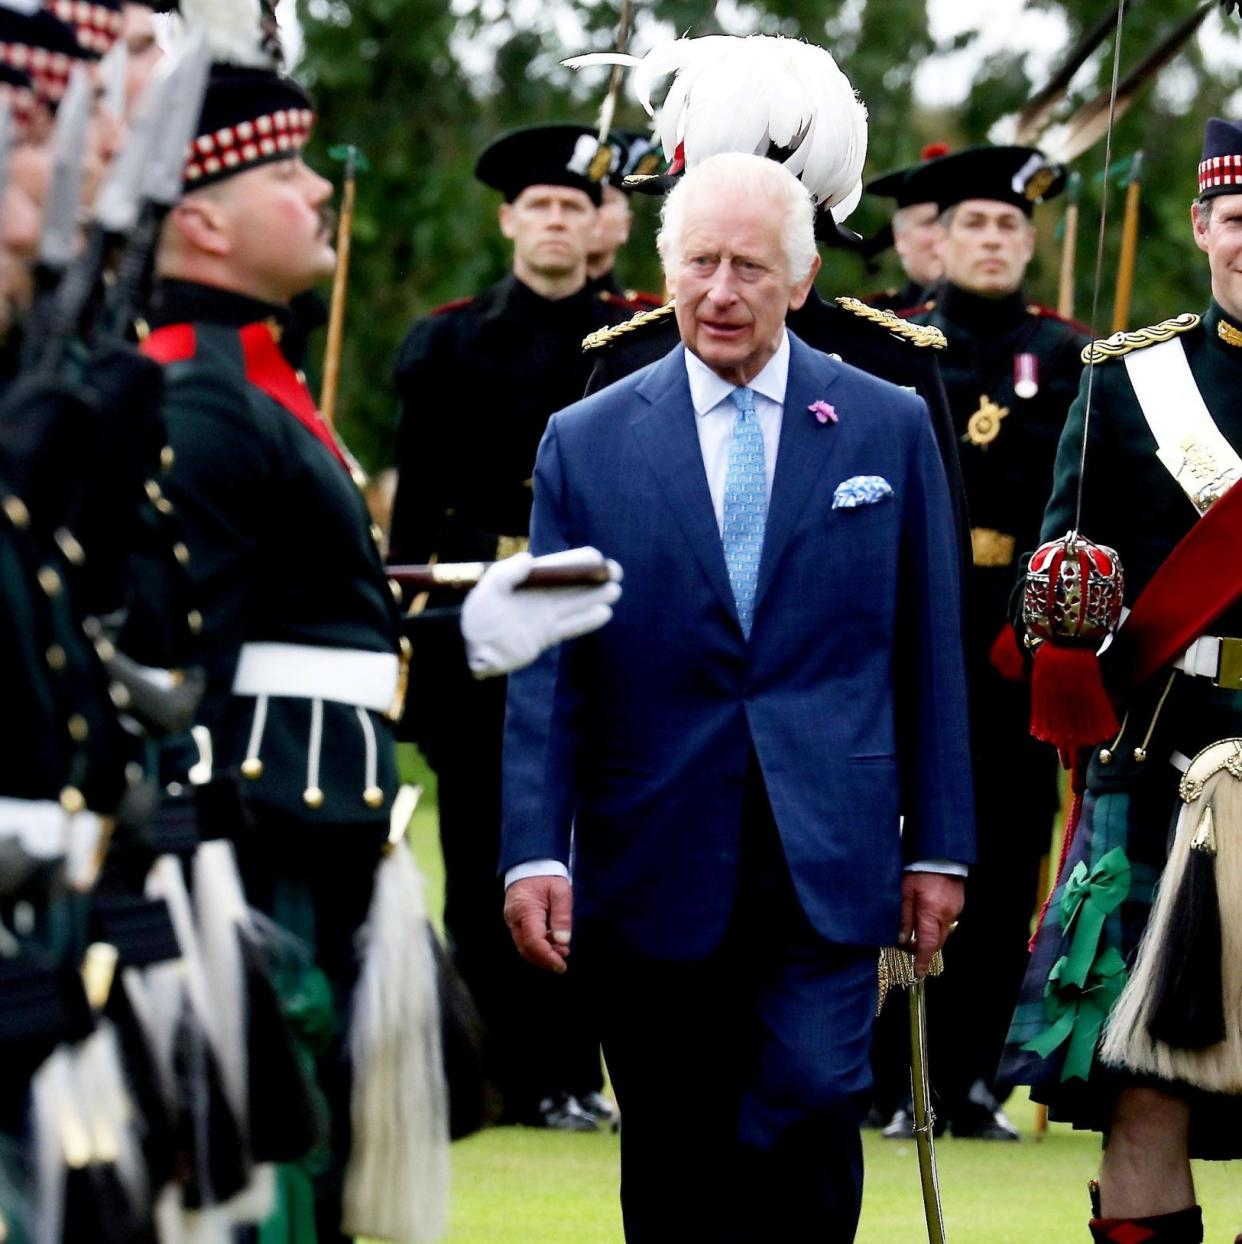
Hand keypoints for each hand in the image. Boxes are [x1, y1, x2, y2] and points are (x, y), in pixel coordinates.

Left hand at [460, 547, 621, 677]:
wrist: (469, 648)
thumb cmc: (475, 615)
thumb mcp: (486, 590)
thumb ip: (506, 574)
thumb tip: (529, 559)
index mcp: (529, 581)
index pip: (558, 567)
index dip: (578, 561)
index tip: (596, 558)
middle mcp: (541, 596)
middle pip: (573, 585)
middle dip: (594, 578)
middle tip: (615, 573)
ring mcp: (545, 616)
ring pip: (576, 605)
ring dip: (595, 598)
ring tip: (615, 591)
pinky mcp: (546, 636)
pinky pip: (571, 626)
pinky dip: (587, 621)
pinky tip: (604, 613)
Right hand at [504, 875, 573, 973]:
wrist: (530, 863)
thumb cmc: (546, 876)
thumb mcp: (560, 891)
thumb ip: (562, 916)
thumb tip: (563, 942)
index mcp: (526, 910)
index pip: (534, 941)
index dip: (548, 957)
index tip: (561, 965)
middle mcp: (514, 918)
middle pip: (526, 948)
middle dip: (544, 960)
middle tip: (562, 964)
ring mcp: (512, 920)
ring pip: (523, 946)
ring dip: (541, 955)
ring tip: (561, 953)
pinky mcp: (514, 920)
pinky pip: (523, 939)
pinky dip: (537, 946)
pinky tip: (552, 944)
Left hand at [899, 872, 963, 976]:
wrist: (940, 853)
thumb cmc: (918, 870)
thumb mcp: (904, 892)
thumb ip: (903, 916)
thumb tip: (901, 939)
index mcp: (931, 913)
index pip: (927, 945)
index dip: (922, 961)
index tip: (918, 973)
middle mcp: (946, 915)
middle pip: (936, 941)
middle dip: (924, 949)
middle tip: (909, 949)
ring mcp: (954, 910)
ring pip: (942, 932)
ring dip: (930, 936)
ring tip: (914, 932)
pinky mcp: (957, 903)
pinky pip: (946, 921)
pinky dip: (936, 924)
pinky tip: (925, 916)